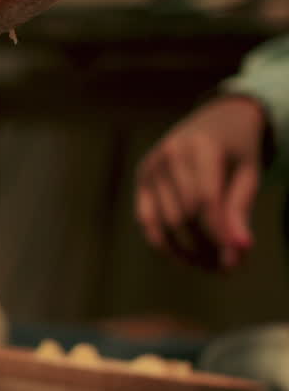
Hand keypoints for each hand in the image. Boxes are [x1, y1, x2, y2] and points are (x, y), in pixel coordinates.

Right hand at [135, 95, 266, 270]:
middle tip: (227, 268)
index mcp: (201, 146)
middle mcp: (170, 154)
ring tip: (209, 266)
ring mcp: (151, 166)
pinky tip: (183, 258)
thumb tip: (239, 250)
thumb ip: (241, 210)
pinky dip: (163, 243)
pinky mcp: (141, 178)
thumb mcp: (249, 174)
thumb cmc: (237, 151)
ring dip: (188, 251)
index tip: (237, 261)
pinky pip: (146, 219)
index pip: (207, 200)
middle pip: (185, 214)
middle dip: (207, 247)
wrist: (215, 121)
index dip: (220, 233)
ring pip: (166, 222)